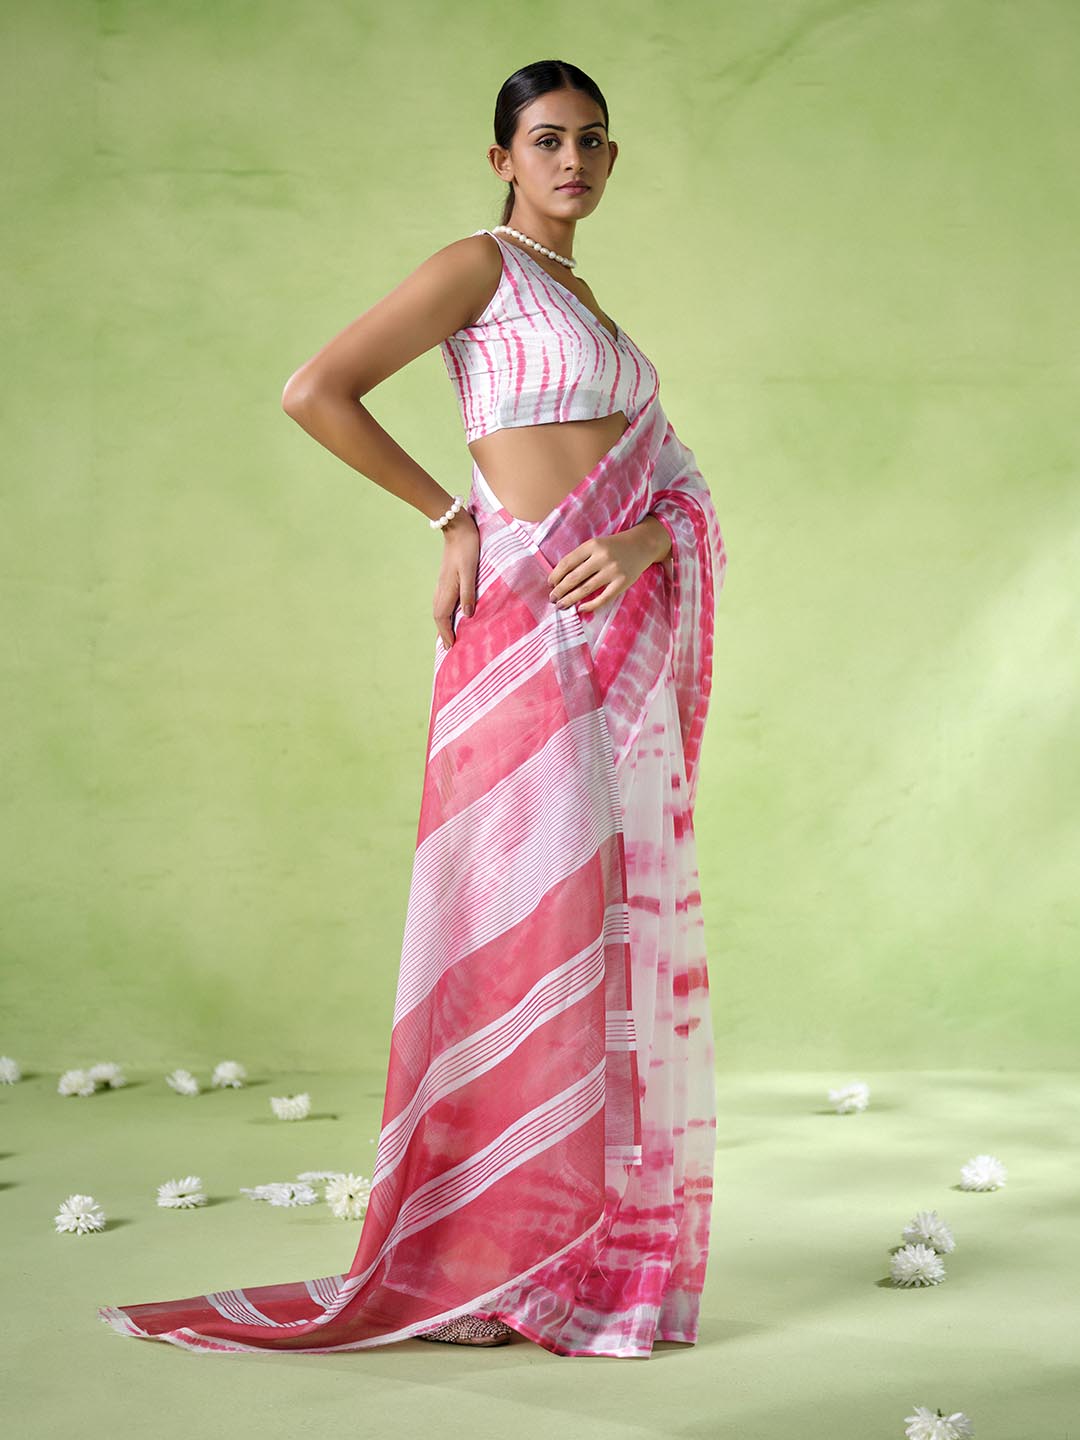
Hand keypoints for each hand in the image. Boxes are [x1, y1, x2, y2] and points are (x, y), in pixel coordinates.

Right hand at [433, 507, 479, 647]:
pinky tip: (452, 613)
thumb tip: (467, 615)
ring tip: (450, 635)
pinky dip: (446, 613)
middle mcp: (442, 589)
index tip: (451, 647)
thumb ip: (469, 593)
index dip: (446, 633)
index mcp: (447, 590)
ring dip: (443, 623)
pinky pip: (443, 601)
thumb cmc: (467, 548)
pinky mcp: (446, 578)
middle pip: (439, 616)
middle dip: (443, 632)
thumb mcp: (470, 571)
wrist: (457, 527)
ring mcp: (443, 583)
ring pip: (439, 609)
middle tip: (449, 647)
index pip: (442, 617)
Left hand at [548, 528, 655, 615]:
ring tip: (561, 605)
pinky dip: (591, 605)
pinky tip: (581, 609)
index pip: (567, 562)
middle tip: (552, 598)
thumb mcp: (596, 545)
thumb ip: (581, 558)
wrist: (642, 545)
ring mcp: (613, 570)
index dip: (556, 575)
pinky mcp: (623, 582)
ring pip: (586, 589)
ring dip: (570, 599)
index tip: (550, 584)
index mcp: (592, 545)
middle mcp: (602, 557)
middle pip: (574, 578)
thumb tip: (560, 579)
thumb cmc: (613, 547)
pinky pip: (604, 598)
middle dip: (560, 590)